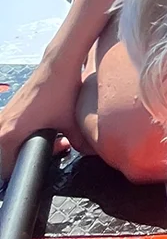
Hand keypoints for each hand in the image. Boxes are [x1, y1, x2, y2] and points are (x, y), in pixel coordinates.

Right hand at [0, 57, 82, 179]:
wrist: (57, 65)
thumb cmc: (61, 91)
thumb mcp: (71, 123)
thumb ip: (77, 144)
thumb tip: (85, 155)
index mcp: (10, 134)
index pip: (4, 168)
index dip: (20, 173)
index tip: (39, 167)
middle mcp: (1, 126)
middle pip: (6, 157)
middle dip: (29, 157)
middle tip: (55, 150)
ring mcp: (3, 117)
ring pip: (9, 143)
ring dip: (29, 144)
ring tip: (55, 139)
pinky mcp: (10, 110)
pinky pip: (12, 131)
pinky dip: (27, 134)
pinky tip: (50, 128)